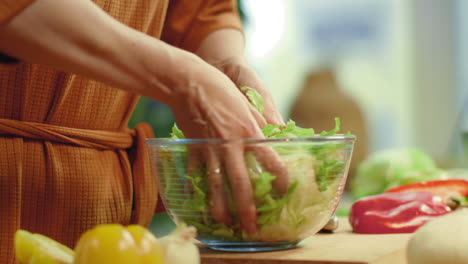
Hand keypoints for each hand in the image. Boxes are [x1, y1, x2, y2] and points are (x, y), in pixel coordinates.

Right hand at [168, 54, 287, 233]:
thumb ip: (260, 124)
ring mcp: (210, 148)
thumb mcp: (247, 104)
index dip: (281, 180)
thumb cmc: (222, 89)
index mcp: (249, 132)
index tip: (284, 192)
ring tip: (223, 221)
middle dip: (247, 208)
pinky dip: (193, 186)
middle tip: (251, 227)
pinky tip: (193, 200)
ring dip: (219, 205)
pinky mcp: (193, 147)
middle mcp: (231, 145)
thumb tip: (274, 138)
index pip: (272, 162)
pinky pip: (194, 171)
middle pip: (241, 182)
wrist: (189, 82)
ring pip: (216, 183)